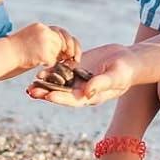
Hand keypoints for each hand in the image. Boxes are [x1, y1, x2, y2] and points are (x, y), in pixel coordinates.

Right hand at [12, 22, 79, 70]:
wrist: (1, 55)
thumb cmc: (10, 52)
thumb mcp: (28, 40)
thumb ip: (42, 41)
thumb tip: (57, 50)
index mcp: (39, 27)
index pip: (60, 32)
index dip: (67, 41)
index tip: (70, 51)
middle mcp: (43, 31)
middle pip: (62, 40)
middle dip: (69, 50)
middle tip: (72, 59)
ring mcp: (44, 41)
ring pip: (58, 51)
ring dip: (57, 59)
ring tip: (52, 63)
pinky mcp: (43, 53)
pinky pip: (53, 61)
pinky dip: (50, 66)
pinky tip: (43, 66)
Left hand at [26, 44, 143, 107]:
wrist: (129, 60)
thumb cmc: (126, 71)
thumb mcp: (115, 77)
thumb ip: (101, 84)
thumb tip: (86, 92)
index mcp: (89, 96)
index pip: (71, 99)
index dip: (59, 98)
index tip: (47, 96)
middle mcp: (81, 90)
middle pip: (60, 93)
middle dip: (45, 92)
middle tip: (30, 91)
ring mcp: (78, 79)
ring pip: (58, 82)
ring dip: (45, 82)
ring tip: (30, 82)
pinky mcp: (77, 68)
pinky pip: (62, 69)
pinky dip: (52, 69)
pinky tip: (40, 67)